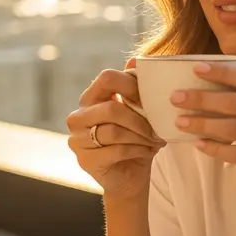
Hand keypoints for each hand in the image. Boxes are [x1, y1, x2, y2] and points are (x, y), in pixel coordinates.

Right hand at [67, 60, 164, 201]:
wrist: (130, 177)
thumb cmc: (136, 139)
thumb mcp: (139, 111)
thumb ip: (136, 87)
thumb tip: (136, 59)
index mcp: (90, 99)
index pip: (106, 78)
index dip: (132, 84)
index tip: (152, 98)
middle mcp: (78, 117)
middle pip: (111, 108)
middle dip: (140, 119)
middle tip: (157, 128)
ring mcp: (77, 140)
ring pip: (114, 131)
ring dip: (141, 136)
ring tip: (155, 140)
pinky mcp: (85, 160)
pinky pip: (117, 150)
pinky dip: (138, 151)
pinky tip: (148, 151)